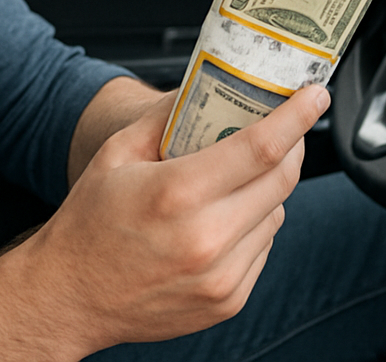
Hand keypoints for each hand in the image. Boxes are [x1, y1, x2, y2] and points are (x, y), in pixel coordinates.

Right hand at [17, 85, 329, 354]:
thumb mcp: (116, 154)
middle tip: (284, 128)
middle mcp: (206, 239)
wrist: (71, 296)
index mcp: (178, 194)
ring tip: (232, 181)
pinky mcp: (229, 300)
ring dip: (267, 189)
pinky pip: (263, 247)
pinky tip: (220, 219)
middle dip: (291, 147)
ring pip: (276, 214)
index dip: (296, 118)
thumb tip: (203, 85)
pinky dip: (253, 225)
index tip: (314, 97)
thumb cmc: (89, 223)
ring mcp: (222, 276)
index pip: (260, 148)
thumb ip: (164, 115)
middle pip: (280, 180)